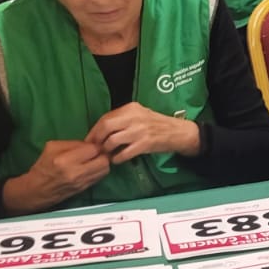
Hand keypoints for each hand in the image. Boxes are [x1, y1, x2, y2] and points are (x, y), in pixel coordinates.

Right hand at [8, 140, 109, 210]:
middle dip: (102, 154)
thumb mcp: (52, 147)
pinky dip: (99, 171)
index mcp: (65, 160)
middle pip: (103, 160)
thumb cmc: (43, 166)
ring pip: (105, 170)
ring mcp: (81, 182)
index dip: (95, 145)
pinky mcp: (84, 189)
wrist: (36, 190)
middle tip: (96, 152)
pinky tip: (92, 167)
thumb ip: (73, 143)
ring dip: (102, 162)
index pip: (93, 149)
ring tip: (95, 159)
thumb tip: (90, 143)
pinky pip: (100, 177)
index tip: (92, 144)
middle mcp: (75, 173)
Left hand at [85, 102, 199, 163]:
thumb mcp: (140, 115)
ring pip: (112, 140)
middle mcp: (135, 117)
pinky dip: (117, 158)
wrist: (179, 132)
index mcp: (131, 108)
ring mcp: (140, 130)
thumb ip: (123, 119)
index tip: (90, 139)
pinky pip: (124, 153)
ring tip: (107, 155)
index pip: (106, 117)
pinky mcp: (145, 144)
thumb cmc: (157, 124)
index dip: (94, 130)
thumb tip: (101, 129)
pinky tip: (117, 160)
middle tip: (94, 149)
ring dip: (106, 150)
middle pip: (106, 127)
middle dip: (96, 139)